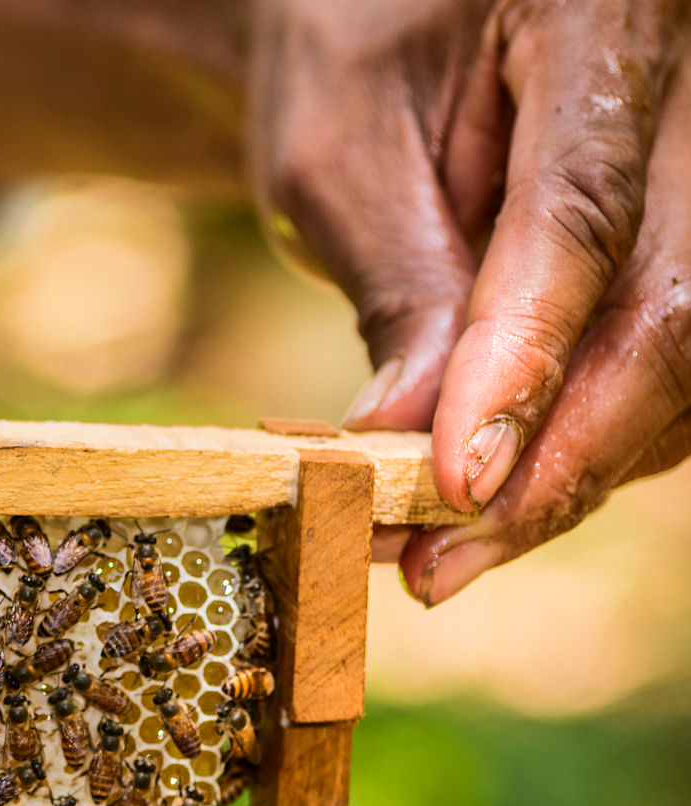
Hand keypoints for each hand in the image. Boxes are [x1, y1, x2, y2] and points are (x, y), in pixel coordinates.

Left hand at [250, 0, 689, 603]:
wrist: (385, 33)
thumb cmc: (350, 70)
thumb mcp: (336, 160)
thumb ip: (397, 289)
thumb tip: (417, 449)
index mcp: (596, 17)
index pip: (583, 216)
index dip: (529, 363)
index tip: (457, 483)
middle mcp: (687, 94)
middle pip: (672, 307)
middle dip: (560, 458)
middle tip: (441, 563)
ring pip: (683, 362)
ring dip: (569, 478)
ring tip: (441, 557)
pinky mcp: (685, 250)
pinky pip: (665, 374)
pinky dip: (579, 455)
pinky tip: (489, 512)